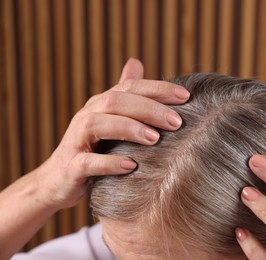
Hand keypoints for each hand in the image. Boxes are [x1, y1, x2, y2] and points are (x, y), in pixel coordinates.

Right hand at [36, 58, 189, 209]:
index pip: (131, 87)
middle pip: (116, 101)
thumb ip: (125, 93)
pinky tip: (132, 166)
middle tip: (177, 121)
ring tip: (155, 139)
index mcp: (102, 104)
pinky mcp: (71, 166)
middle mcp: (88, 115)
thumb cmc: (94, 147)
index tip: (186, 96)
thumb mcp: (110, 117)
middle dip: (149, 109)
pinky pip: (88, 162)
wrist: (60, 179)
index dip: (158, 89)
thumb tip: (136, 60)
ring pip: (97, 125)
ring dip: (129, 129)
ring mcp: (76, 140)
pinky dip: (109, 162)